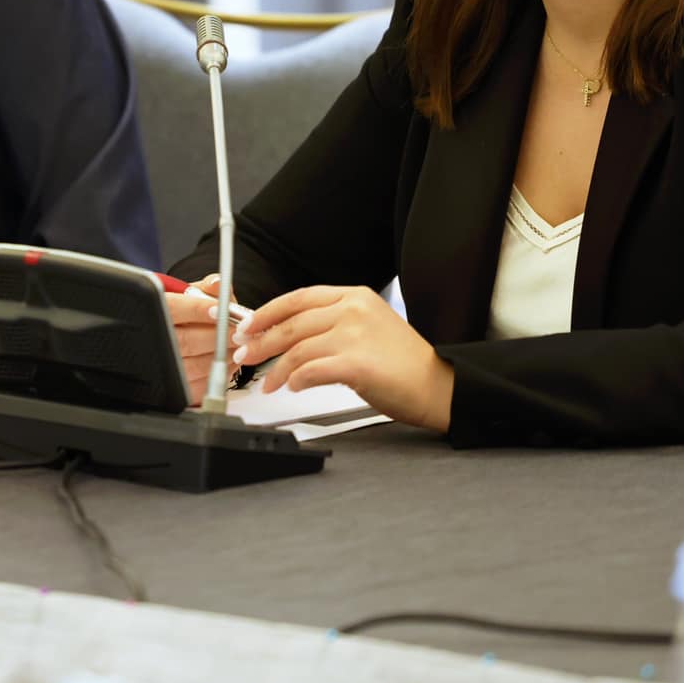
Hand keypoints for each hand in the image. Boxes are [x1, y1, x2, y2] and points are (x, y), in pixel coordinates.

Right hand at [165, 273, 245, 400]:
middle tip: (241, 331)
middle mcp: (154, 340)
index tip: (221, 310)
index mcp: (154, 311)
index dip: (198, 310)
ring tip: (238, 344)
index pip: (173, 309)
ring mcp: (162, 366)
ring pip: (194, 365)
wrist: (168, 335)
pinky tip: (230, 360)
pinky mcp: (175, 387)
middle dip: (218, 336)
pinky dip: (218, 373)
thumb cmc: (181, 312)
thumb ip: (206, 288)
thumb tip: (218, 284)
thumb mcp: (189, 293)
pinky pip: (198, 385)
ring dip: (222, 355)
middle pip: (185, 341)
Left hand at [235, 285, 453, 431]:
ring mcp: (354, 335)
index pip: (298, 298)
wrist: (438, 385)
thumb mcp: (368, 327)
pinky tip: (293, 387)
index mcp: (354, 296)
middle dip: (261, 341)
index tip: (249, 326)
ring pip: (297, 350)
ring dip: (276, 369)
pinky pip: (310, 371)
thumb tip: (291, 336)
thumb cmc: (404, 362)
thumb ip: (333, 324)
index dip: (267, 312)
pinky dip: (295, 380)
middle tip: (245, 354)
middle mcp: (353, 310)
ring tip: (269, 383)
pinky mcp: (356, 364)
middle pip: (291, 323)